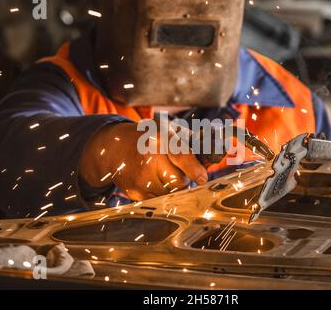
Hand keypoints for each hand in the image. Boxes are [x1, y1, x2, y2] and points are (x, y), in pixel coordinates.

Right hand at [79, 121, 207, 200]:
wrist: (114, 148)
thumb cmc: (148, 137)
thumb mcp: (168, 129)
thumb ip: (190, 141)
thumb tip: (216, 154)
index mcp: (159, 136)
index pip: (179, 154)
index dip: (193, 168)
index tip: (203, 177)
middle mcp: (148, 157)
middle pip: (178, 181)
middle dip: (183, 178)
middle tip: (175, 168)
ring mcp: (140, 178)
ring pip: (171, 193)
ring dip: (173, 187)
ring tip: (161, 172)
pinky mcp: (135, 192)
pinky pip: (160, 200)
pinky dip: (162, 193)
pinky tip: (153, 179)